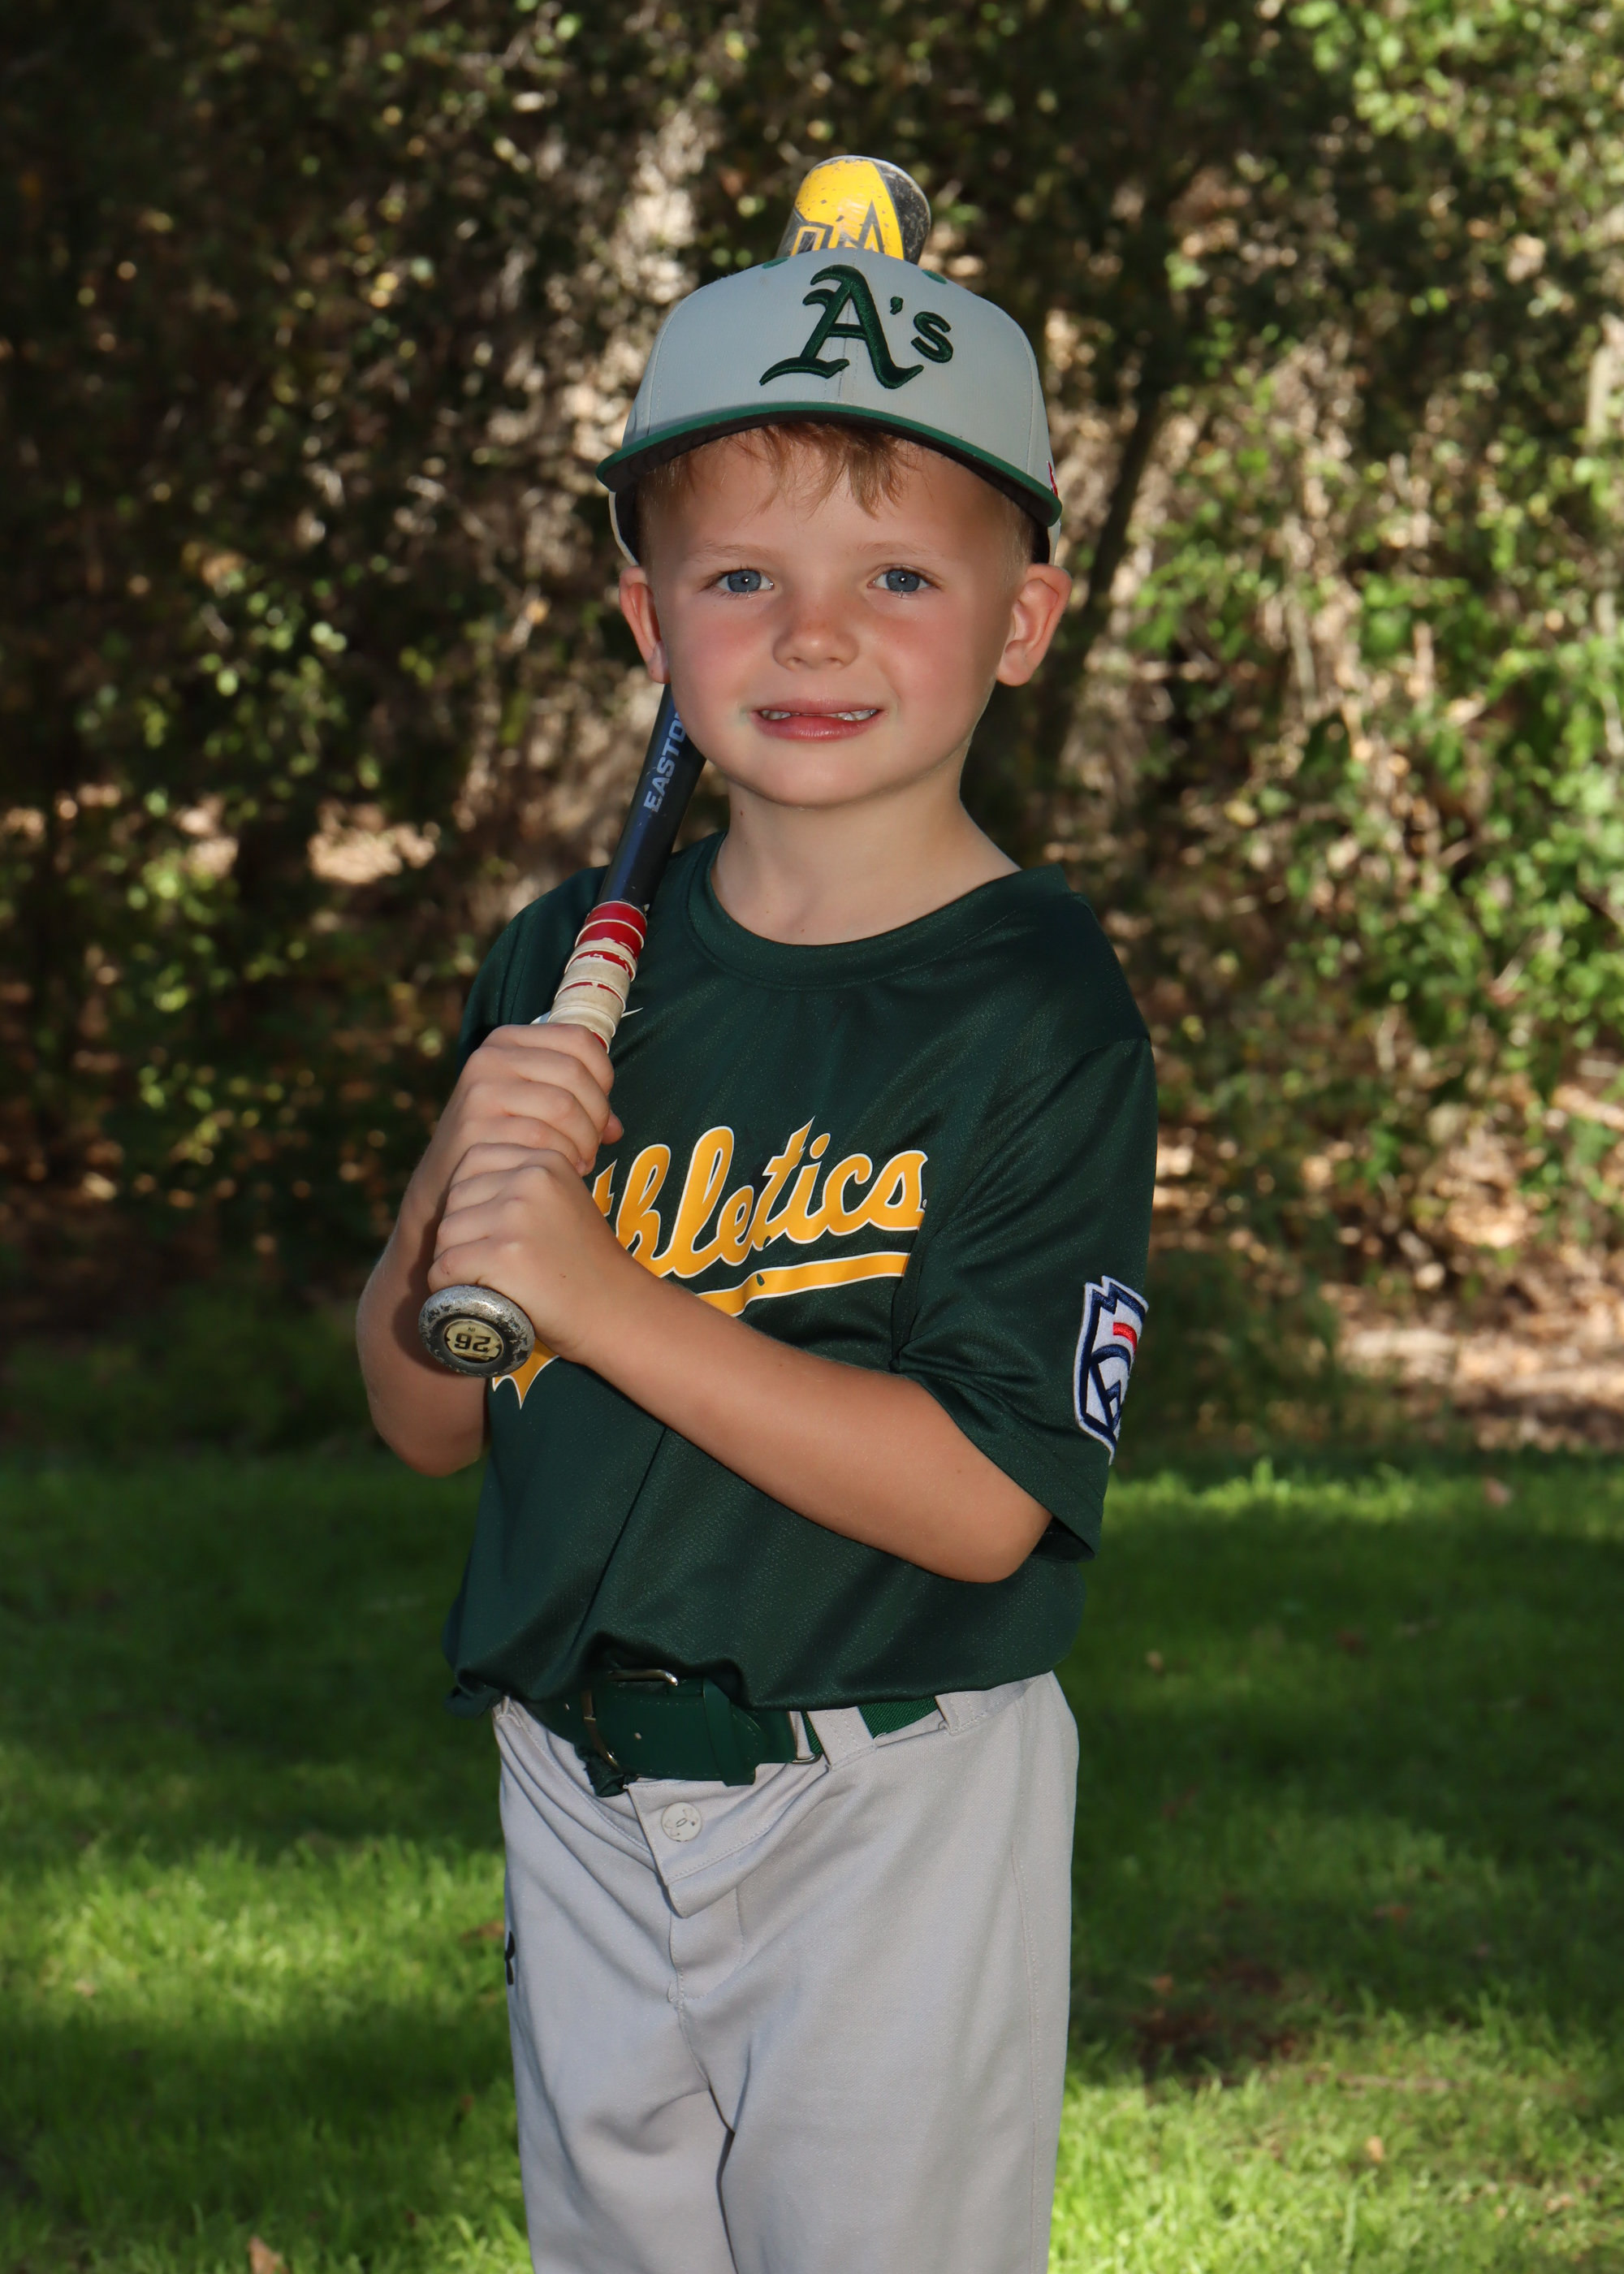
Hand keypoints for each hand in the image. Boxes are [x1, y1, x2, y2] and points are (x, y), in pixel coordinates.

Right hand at [408, 1021, 619, 1232]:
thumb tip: (616, 1129)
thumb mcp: (534, 1105)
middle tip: (594, 1145)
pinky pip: (543, 1140)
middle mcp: (490, 1058)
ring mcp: (480, 1091)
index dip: (603, 1078)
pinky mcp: (476, 1128)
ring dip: (584, 1141)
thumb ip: (577, 1103)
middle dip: (597, 1116)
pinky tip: (561, 1171)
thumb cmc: (505, 1141)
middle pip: (575, 1074)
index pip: (579, 1040)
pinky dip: (564, 1159)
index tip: (600, 1111)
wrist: (450, 1182)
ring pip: (563, 1107)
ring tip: (581, 1160)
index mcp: (508, 1040)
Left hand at [427, 1140, 641, 1360]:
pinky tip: (473, 1296)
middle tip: (489, 1263)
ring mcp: (516, 1216)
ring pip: (447, 1233)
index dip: (471, 1199)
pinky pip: (446, 1266)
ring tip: (485, 1280)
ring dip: (454, 1262)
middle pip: (456, 1198)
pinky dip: (449, 1288)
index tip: (490, 1230)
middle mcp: (530, 1180)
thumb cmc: (583, 1264)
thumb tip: (462, 1185)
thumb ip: (524, 1184)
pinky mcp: (503, 1255)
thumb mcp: (562, 1203)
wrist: (615, 1310)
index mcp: (545, 1161)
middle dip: (461, 1233)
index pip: (473, 1160)